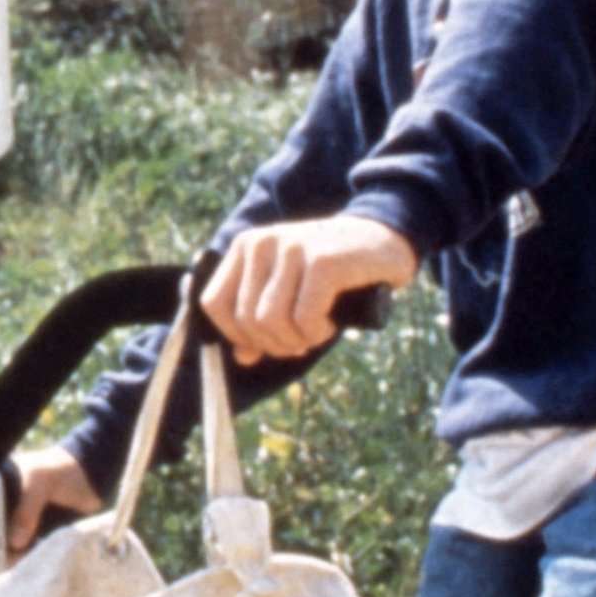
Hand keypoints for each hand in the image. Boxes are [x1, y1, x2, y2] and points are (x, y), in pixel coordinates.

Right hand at [0, 444, 102, 558]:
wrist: (94, 477)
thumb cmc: (62, 469)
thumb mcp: (40, 481)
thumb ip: (27, 509)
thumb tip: (15, 542)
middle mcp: (2, 505)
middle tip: (7, 551)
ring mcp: (18, 522)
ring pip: (3, 546)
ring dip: (8, 555)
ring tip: (21, 557)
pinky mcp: (34, 537)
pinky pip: (22, 553)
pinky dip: (24, 559)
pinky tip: (31, 557)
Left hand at [201, 214, 418, 366]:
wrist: (382, 239)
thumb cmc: (331, 274)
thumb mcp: (288, 292)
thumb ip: (259, 321)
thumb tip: (242, 357)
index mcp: (245, 246)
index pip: (213, 304)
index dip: (236, 335)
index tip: (265, 341)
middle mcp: (262, 242)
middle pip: (246, 320)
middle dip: (274, 343)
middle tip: (301, 340)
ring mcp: (291, 248)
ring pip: (271, 322)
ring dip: (296, 340)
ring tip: (316, 331)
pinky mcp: (322, 260)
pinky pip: (304, 319)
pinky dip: (317, 333)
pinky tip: (330, 323)